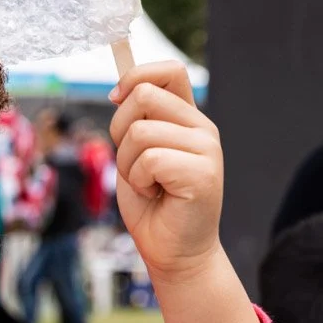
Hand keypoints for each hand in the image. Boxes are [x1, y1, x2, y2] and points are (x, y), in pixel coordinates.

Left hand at [109, 61, 222, 281]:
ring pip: (140, 132)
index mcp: (187, 119)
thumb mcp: (135, 156)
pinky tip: (155, 194)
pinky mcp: (203, 172)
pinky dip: (138, 180)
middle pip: (143, 96)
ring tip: (147, 184)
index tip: (116, 99)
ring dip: (128, 164)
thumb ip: (135, 123)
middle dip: (119, 131)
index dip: (135, 76)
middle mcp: (202, 128)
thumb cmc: (152, 206)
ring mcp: (207, 148)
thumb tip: (120, 88)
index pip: (168, 71)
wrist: (173, 251)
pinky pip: (149, 159)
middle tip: (134, 164)